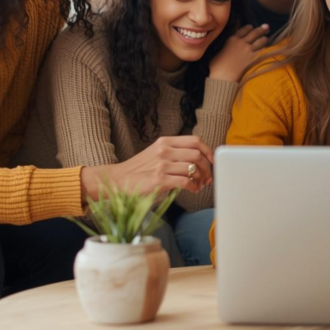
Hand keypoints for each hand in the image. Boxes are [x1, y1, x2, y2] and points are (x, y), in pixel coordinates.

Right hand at [81, 135, 214, 200]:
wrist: (118, 179)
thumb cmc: (139, 168)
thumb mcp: (156, 152)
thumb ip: (174, 152)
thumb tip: (198, 160)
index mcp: (165, 142)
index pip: (195, 140)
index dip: (208, 150)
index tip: (212, 160)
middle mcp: (164, 151)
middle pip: (197, 155)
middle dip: (207, 167)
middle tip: (208, 177)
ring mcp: (162, 165)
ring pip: (193, 168)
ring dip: (201, 178)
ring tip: (200, 184)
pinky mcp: (160, 180)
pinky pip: (185, 181)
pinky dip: (193, 186)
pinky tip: (192, 189)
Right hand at [208, 24, 268, 81]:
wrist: (223, 76)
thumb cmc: (217, 66)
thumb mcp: (219, 50)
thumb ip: (226, 44)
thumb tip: (229, 42)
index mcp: (232, 39)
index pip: (244, 29)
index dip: (249, 28)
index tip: (252, 27)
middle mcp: (242, 42)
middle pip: (255, 33)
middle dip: (262, 29)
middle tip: (266, 27)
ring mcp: (249, 50)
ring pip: (261, 41)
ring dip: (264, 39)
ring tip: (266, 38)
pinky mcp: (254, 58)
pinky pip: (263, 51)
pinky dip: (265, 49)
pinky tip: (267, 49)